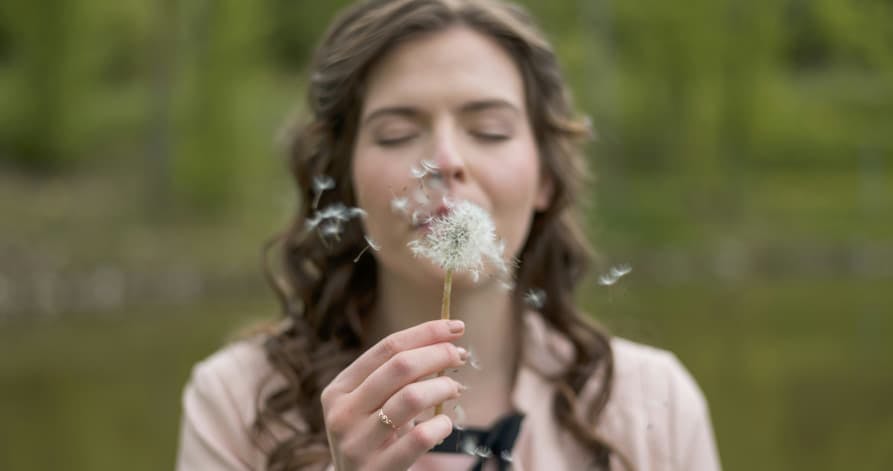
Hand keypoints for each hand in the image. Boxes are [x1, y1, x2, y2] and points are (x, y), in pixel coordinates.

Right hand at [321, 319, 468, 469]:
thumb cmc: (372, 440)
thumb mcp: (370, 407)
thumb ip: (394, 378)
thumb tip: (446, 341)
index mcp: (338, 390)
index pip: (387, 347)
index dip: (425, 333)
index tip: (456, 327)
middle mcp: (342, 413)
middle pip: (400, 366)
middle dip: (438, 354)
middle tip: (460, 356)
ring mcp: (356, 443)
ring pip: (411, 397)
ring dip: (442, 387)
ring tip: (454, 389)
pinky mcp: (376, 469)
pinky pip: (419, 438)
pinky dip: (441, 426)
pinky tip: (444, 425)